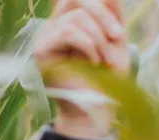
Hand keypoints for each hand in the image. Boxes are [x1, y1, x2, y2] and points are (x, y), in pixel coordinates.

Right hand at [34, 0, 129, 139]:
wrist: (98, 109)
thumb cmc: (108, 80)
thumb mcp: (116, 43)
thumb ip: (112, 16)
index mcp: (72, 21)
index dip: (100, 3)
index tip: (116, 24)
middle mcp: (56, 25)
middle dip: (103, 14)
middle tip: (118, 36)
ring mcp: (46, 36)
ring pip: (76, 18)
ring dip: (98, 40)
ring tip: (103, 61)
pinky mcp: (41, 50)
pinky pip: (67, 32)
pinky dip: (88, 46)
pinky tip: (93, 63)